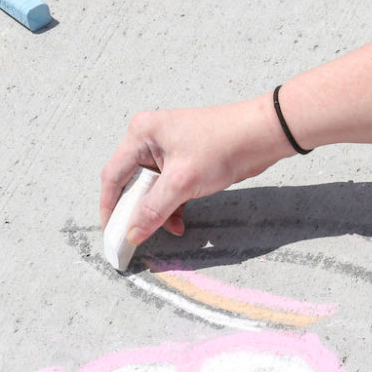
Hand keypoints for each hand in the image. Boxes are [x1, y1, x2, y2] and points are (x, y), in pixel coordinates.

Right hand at [98, 95, 287, 244]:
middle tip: (137, 236)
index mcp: (141, 134)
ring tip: (171, 228)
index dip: (109, 207)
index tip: (111, 232)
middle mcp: (149, 139)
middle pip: (131, 183)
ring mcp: (167, 150)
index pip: (113, 176)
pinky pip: (169, 188)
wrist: (262, 136)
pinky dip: (173, 206)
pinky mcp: (184, 161)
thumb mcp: (182, 182)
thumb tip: (133, 233)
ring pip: (152, 189)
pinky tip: (180, 222)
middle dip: (138, 210)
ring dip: (159, 211)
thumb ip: (154, 210)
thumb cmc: (222, 146)